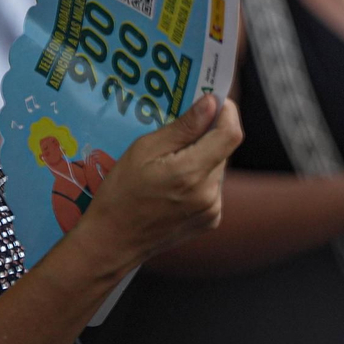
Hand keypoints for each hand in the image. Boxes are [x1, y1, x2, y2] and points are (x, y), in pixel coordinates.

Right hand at [78, 93, 242, 265]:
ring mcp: (212, 210)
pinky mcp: (210, 221)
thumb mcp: (143, 151)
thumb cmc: (120, 194)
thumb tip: (210, 103)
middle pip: (223, 149)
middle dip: (207, 135)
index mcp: (191, 173)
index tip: (213, 101)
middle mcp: (209, 194)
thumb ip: (182, 127)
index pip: (231, 134)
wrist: (113, 241)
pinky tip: (174, 184)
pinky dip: (200, 178)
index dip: (227, 112)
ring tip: (169, 163)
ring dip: (202, 157)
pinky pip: (213, 187)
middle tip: (177, 134)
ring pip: (218, 167)